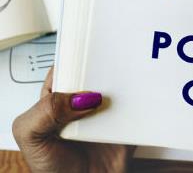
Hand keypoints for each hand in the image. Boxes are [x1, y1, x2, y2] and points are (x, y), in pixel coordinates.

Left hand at [12, 68, 134, 172]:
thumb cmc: (51, 170)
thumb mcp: (31, 136)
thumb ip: (45, 111)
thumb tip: (80, 97)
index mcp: (56, 101)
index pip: (65, 69)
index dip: (74, 57)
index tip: (85, 51)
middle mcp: (83, 104)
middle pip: (96, 74)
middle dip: (104, 66)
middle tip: (108, 68)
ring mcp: (106, 113)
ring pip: (119, 87)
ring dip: (126, 83)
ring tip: (126, 83)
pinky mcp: (127, 124)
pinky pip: (138, 108)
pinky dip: (143, 101)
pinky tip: (140, 99)